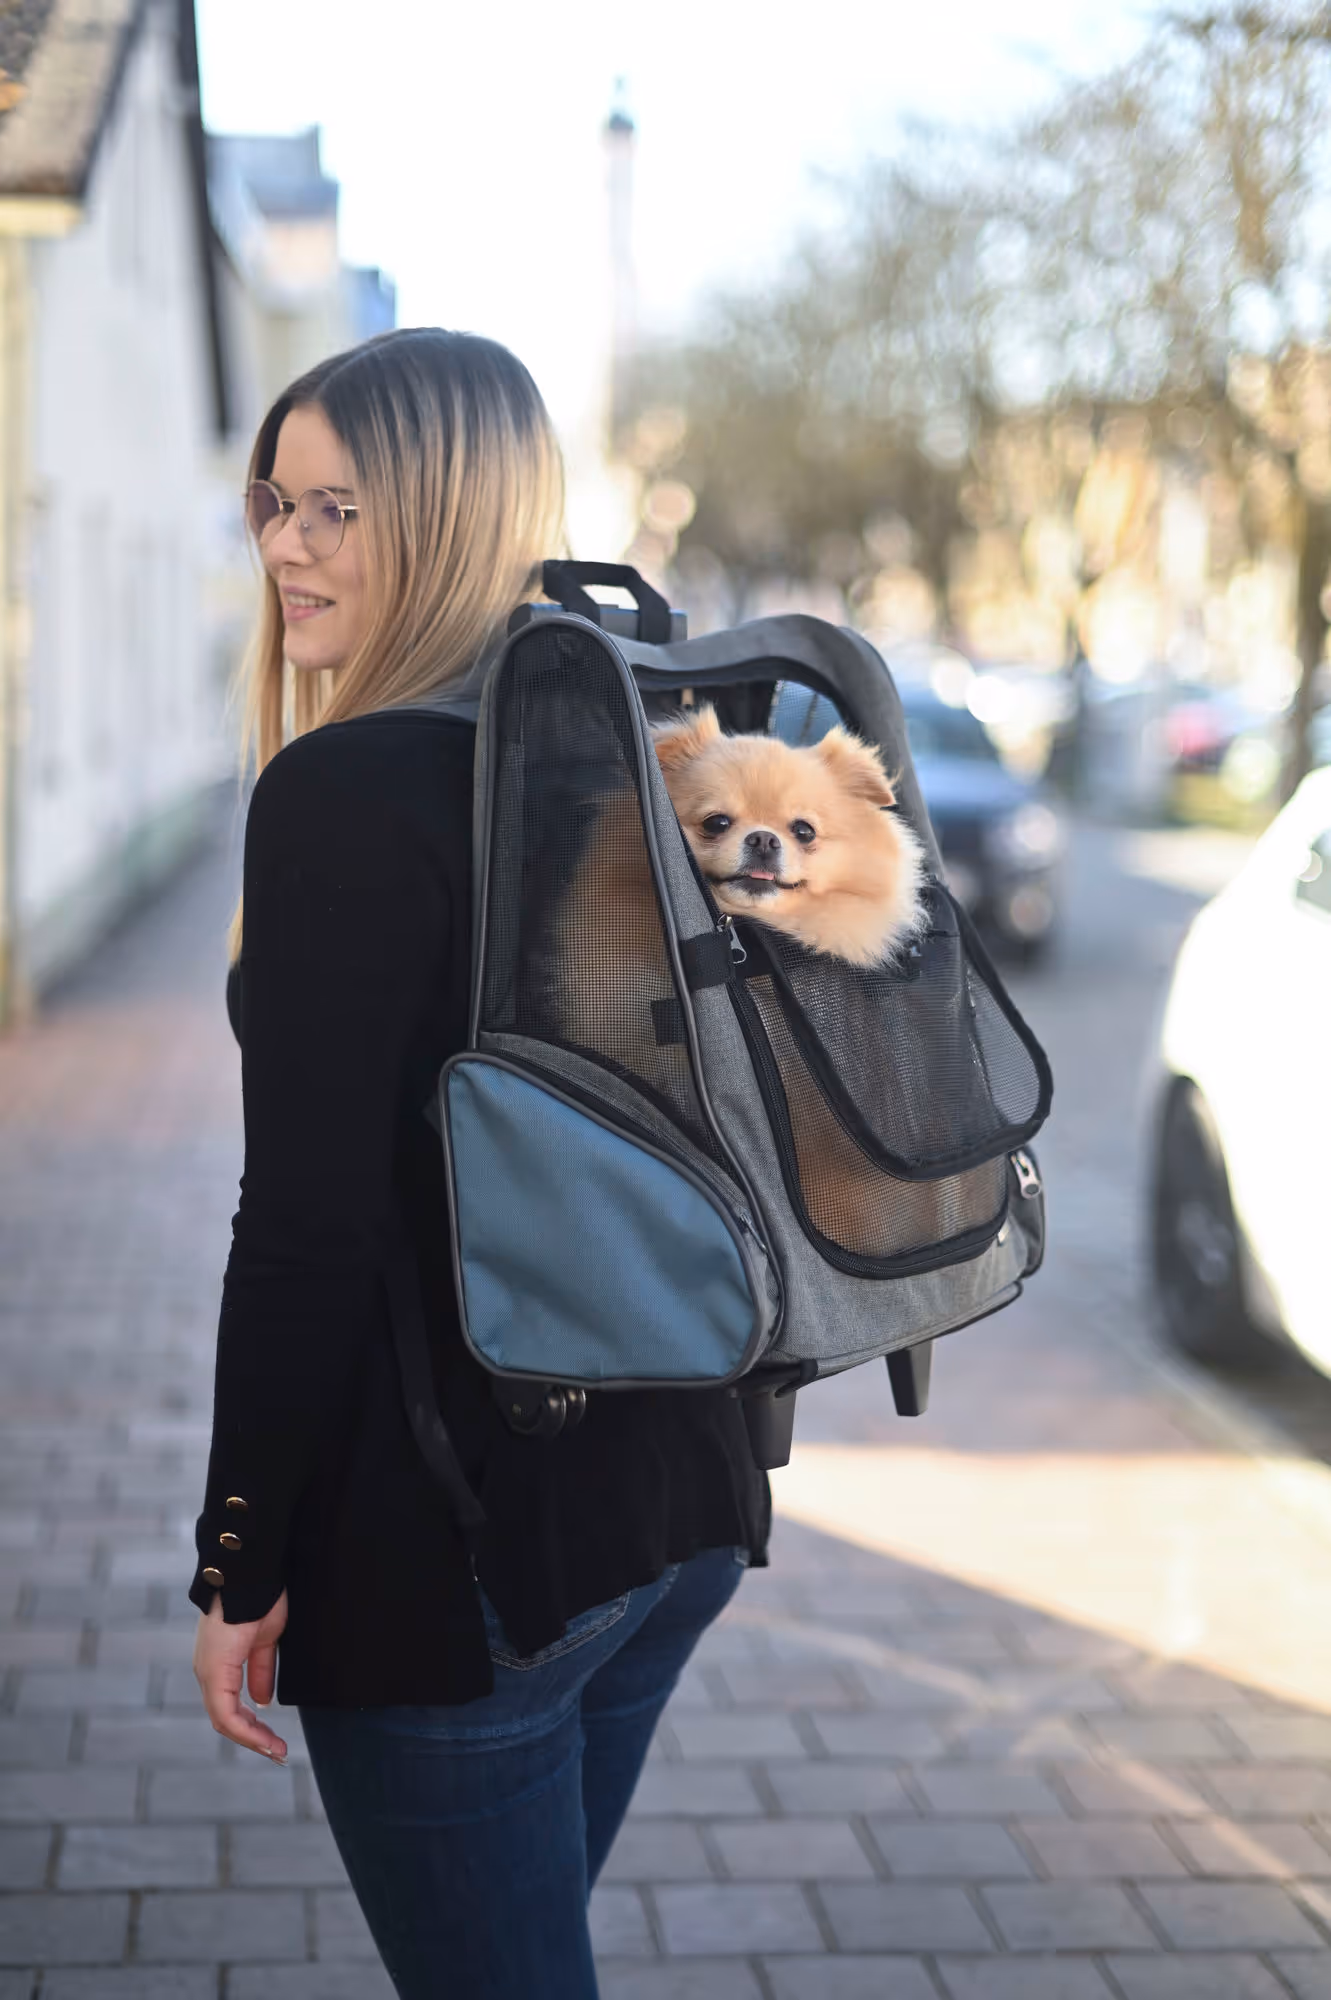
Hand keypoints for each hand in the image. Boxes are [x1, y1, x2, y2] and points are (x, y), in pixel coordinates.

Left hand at [193, 1589, 289, 1759]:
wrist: (252, 1573)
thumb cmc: (260, 1598)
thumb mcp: (266, 1640)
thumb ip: (262, 1670)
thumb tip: (262, 1699)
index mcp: (219, 1662)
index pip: (229, 1706)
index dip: (252, 1727)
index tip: (274, 1740)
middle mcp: (207, 1671)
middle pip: (225, 1719)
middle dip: (253, 1738)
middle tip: (278, 1751)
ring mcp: (208, 1671)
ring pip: (224, 1720)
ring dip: (251, 1738)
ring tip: (276, 1750)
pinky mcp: (213, 1670)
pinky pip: (225, 1712)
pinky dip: (246, 1729)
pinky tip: (265, 1739)